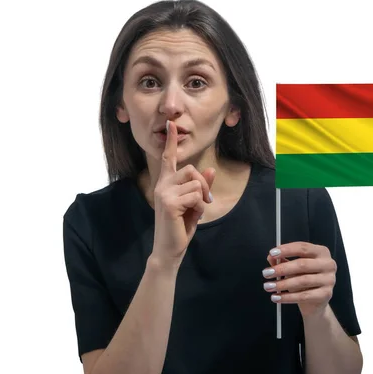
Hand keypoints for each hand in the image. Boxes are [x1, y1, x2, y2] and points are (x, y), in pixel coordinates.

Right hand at [151, 120, 214, 266]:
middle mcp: (162, 185)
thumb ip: (200, 187)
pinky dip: (199, 207)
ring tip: (195, 211)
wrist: (169, 249)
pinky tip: (191, 216)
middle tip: (205, 201)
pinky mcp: (169, 203)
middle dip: (204, 184)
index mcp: (166, 183)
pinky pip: (195, 196)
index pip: (168, 158)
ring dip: (202, 199)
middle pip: (191, 169)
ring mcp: (163, 193)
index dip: (170, 141)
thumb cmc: (180, 226)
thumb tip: (210, 170)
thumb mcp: (194, 204)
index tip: (171, 124)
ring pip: (196, 183)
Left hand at [262, 241, 335, 316]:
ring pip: (302, 281)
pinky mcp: (326, 294)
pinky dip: (287, 297)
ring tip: (268, 286)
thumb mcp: (293, 268)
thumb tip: (271, 257)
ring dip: (282, 284)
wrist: (315, 302)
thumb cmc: (304, 280)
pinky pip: (304, 296)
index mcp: (321, 252)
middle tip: (266, 273)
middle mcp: (328, 264)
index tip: (272, 253)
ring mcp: (329, 280)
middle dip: (281, 269)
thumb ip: (282, 260)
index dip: (286, 250)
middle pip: (302, 264)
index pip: (302, 247)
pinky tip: (276, 297)